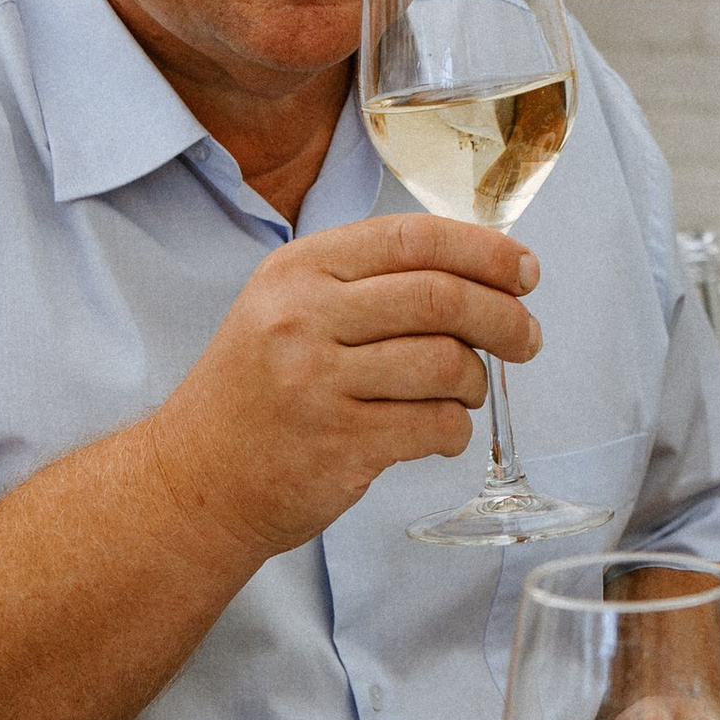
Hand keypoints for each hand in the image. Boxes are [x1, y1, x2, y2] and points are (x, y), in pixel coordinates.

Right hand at [141, 213, 540, 573]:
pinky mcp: (338, 446)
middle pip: (441, 298)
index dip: (484, 250)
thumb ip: (368, 282)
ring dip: (476, 381)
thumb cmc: (256, 391)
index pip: (413, 238)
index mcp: (299, 271)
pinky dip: (455, 430)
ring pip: (447, 364)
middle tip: (527, 337)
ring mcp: (318, 384)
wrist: (193, 481)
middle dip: (504, 317)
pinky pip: (434, 426)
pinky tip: (439, 432)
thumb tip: (483, 270)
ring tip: (467, 392)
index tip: (525, 270)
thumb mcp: (287, 307)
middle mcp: (304, 319)